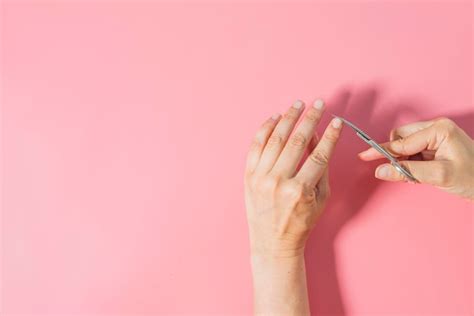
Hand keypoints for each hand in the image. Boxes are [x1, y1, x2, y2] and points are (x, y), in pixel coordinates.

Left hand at [245, 100, 342, 257]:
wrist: (273, 241)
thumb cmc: (301, 222)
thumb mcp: (320, 199)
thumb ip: (321, 168)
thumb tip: (318, 137)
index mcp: (300, 190)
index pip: (319, 154)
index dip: (330, 135)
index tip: (336, 120)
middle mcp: (278, 182)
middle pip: (297, 142)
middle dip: (310, 119)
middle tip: (318, 104)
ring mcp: (260, 178)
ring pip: (275, 139)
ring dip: (288, 119)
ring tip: (297, 105)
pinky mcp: (248, 176)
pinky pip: (255, 146)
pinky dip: (265, 129)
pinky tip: (275, 118)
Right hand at [359, 117, 473, 199]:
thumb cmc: (473, 177)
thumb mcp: (438, 175)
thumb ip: (407, 172)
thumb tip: (381, 171)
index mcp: (439, 129)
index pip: (402, 142)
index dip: (383, 152)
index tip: (365, 156)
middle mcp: (436, 128)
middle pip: (401, 139)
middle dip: (396, 156)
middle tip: (395, 172)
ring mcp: (437, 136)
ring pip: (405, 145)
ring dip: (404, 161)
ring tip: (414, 175)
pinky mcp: (436, 145)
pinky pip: (413, 151)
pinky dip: (411, 163)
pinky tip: (418, 172)